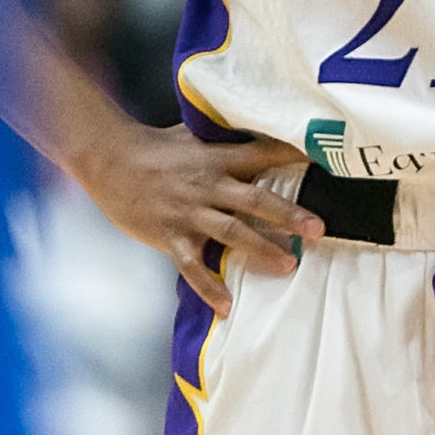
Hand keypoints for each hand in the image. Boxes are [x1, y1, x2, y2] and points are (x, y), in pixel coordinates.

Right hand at [79, 124, 318, 313]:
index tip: (325, 164)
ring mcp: (188, 213)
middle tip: (318, 230)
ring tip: (289, 265)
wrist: (108, 160)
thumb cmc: (157, 148)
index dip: (292, 157)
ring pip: (230, 233)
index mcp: (216, 158)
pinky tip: (228, 305)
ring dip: (261, 249)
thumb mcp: (194, 135)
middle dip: (288, 215)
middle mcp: (207, 185)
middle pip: (254, 200)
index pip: (262, 154)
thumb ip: (226, 139)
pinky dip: (209, 287)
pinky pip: (192, 267)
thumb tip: (261, 128)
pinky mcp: (169, 237)